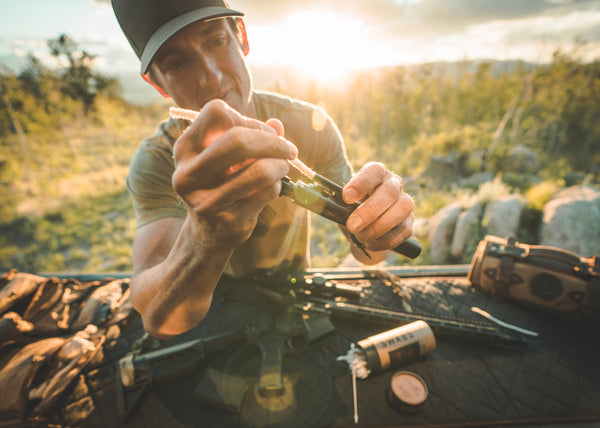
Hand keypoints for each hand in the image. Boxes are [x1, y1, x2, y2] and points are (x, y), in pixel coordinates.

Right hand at [171, 99, 296, 248]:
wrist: (208, 232)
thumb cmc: (221, 182)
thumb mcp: (226, 155)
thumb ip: (251, 134)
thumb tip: (278, 126)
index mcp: (184, 150)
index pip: (216, 112)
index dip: (246, 119)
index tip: (262, 132)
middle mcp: (187, 175)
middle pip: (238, 140)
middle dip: (272, 142)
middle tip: (288, 150)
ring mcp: (206, 201)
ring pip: (260, 170)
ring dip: (281, 165)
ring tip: (283, 167)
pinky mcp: (228, 222)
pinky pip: (267, 192)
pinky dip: (277, 186)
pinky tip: (271, 188)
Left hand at [342, 162, 413, 251]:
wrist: (362, 223)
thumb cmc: (352, 207)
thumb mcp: (343, 201)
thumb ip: (340, 203)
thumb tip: (333, 210)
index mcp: (376, 173)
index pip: (373, 172)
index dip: (360, 184)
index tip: (346, 197)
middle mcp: (394, 183)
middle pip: (389, 192)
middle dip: (369, 211)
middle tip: (352, 226)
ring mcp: (405, 201)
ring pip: (403, 209)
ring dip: (380, 226)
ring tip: (362, 237)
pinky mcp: (409, 221)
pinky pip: (404, 231)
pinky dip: (387, 241)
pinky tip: (371, 245)